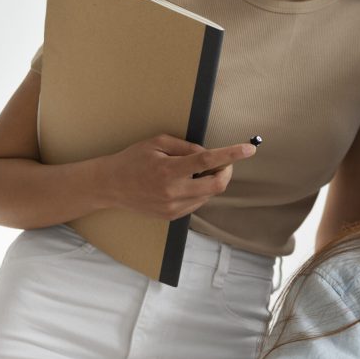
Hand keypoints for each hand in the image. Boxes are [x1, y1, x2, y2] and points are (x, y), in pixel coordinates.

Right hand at [96, 134, 256, 219]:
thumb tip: (209, 153)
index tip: (249, 149)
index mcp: (169, 170)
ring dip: (211, 180)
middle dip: (226, 171)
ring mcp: (173, 207)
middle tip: (223, 163)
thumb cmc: (134, 159)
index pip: (207, 161)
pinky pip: (198, 202)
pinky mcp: (172, 216)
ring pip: (209, 194)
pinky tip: (185, 183)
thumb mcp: (157, 142)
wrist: (110, 186)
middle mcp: (173, 192)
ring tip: (193, 171)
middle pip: (217, 184)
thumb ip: (186, 147)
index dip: (231, 155)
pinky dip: (200, 190)